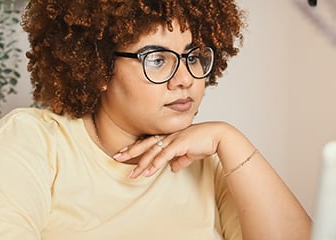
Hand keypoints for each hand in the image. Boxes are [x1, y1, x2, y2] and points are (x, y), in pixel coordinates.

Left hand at [112, 122, 229, 177]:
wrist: (218, 136)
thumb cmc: (206, 143)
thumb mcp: (190, 154)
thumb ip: (180, 160)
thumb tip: (173, 168)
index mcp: (170, 136)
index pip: (149, 141)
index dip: (136, 147)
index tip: (124, 151)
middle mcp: (169, 136)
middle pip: (145, 144)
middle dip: (130, 151)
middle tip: (116, 157)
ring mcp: (174, 139)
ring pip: (153, 152)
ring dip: (141, 163)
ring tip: (132, 174)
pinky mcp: (180, 144)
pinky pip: (164, 156)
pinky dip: (155, 164)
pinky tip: (147, 172)